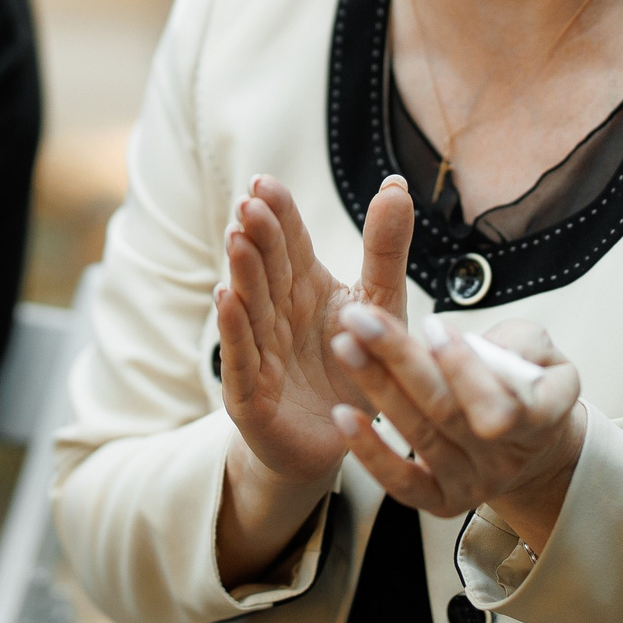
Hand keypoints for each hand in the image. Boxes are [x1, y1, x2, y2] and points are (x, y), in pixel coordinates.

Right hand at [215, 174, 412, 484]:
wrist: (343, 439)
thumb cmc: (354, 365)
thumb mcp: (379, 305)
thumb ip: (385, 249)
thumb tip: (396, 184)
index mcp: (304, 287)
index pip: (289, 244)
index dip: (278, 215)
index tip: (265, 183)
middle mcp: (276, 314)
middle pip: (266, 269)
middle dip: (257, 236)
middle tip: (249, 203)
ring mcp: (259, 352)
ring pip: (250, 306)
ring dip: (242, 274)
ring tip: (237, 239)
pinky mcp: (251, 394)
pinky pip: (242, 358)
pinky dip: (233, 330)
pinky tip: (226, 298)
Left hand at [328, 306, 585, 553]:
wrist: (531, 443)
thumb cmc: (528, 383)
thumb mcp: (541, 352)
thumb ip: (518, 343)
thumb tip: (466, 344)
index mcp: (543, 418)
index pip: (504, 403)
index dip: (464, 367)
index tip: (430, 325)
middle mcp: (507, 458)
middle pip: (447, 410)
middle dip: (400, 359)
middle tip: (362, 319)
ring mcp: (473, 484)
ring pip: (420, 435)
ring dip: (376, 387)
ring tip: (346, 346)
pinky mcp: (441, 500)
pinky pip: (402, 482)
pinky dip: (370, 451)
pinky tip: (344, 416)